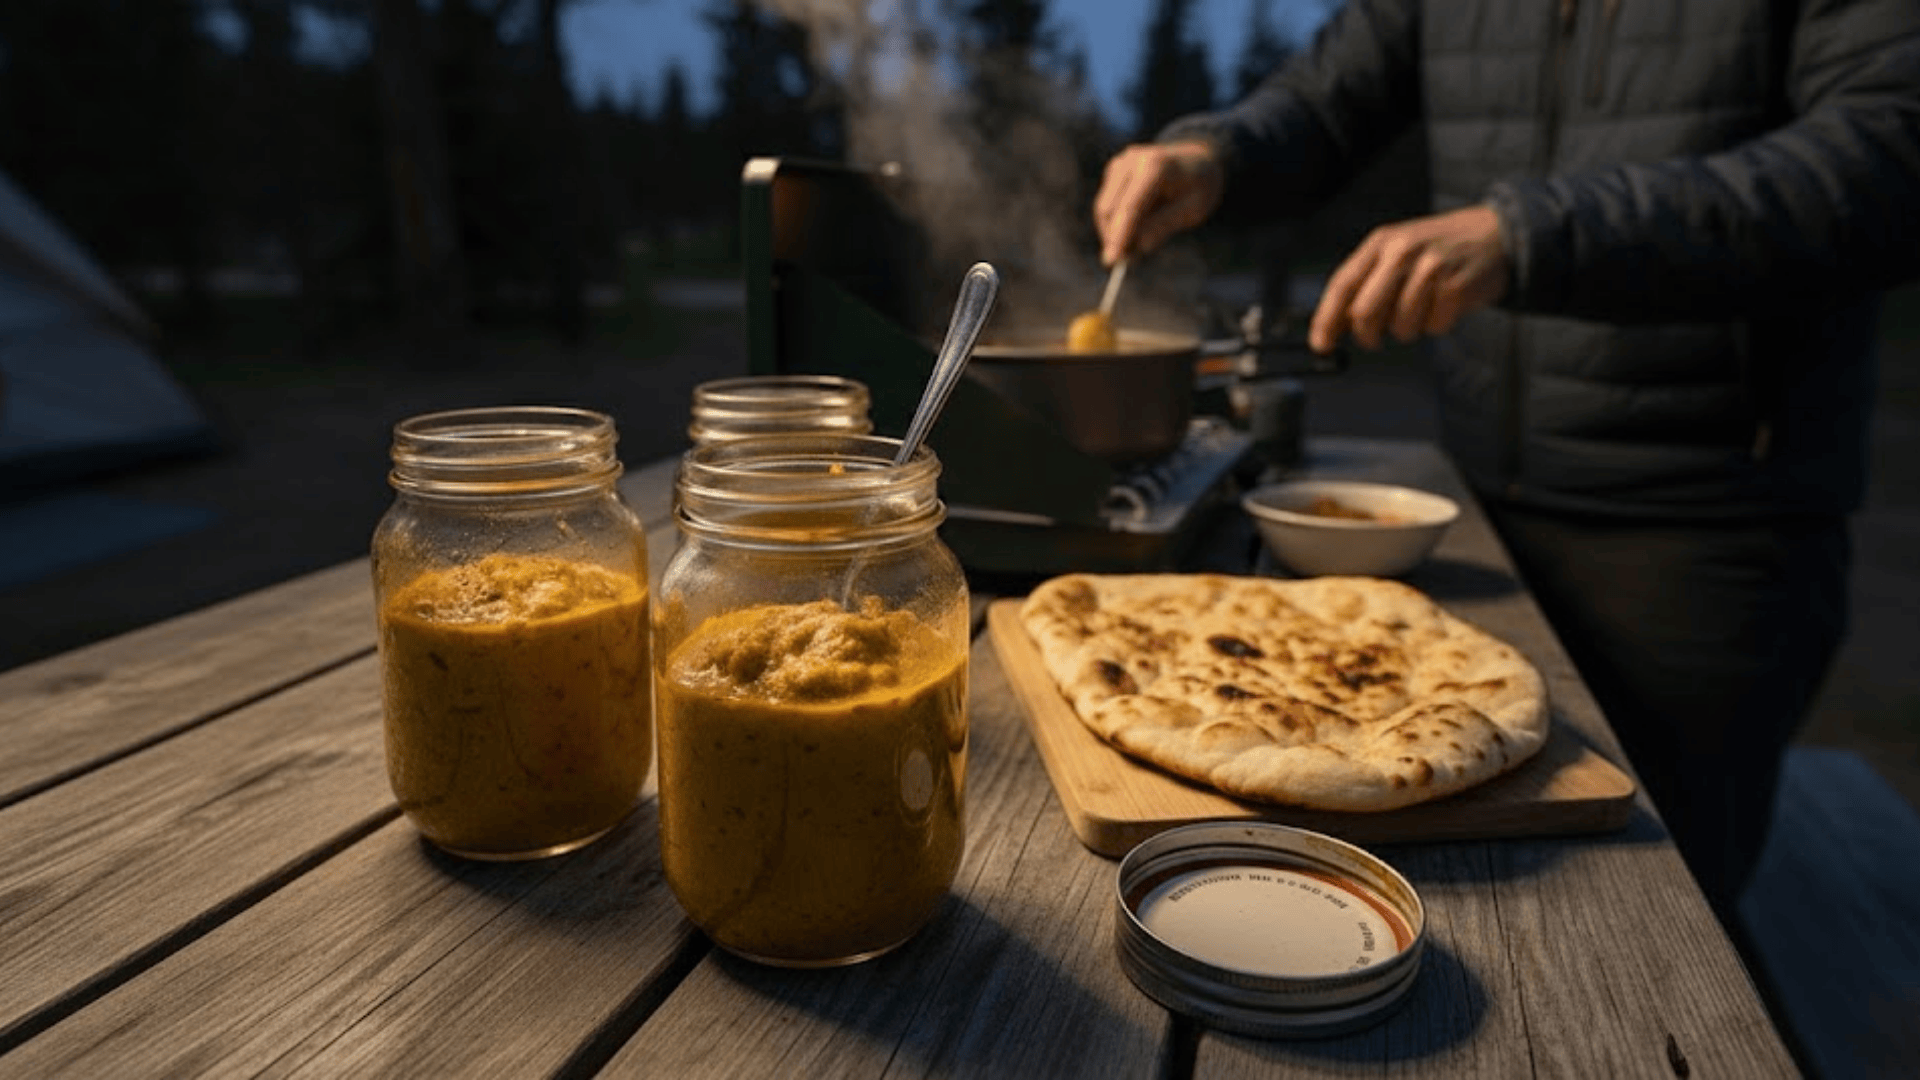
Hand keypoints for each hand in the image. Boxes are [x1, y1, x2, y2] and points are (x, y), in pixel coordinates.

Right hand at [1093, 141, 1225, 266]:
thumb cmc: (1199, 187)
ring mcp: (1121, 164)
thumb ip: (1165, 224)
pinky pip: (1107, 205)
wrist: (1197, 160)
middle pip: (1109, 208)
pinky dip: (1115, 223)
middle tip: (1127, 262)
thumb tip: (1140, 245)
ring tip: (1133, 251)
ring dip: (1113, 233)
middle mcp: (1132, 161)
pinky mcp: (1114, 171)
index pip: (1130, 207)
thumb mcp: (1193, 209)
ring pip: (1104, 209)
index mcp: (1156, 166)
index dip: (1120, 235)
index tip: (1113, 261)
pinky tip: (1132, 233)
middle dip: (1114, 238)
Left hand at [1308, 204, 1509, 352]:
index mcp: (1382, 242)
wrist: (1496, 235)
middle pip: (1365, 313)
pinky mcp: (1457, 287)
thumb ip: (1366, 283)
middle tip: (1375, 339)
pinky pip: (1433, 328)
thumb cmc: (1437, 250)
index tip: (1320, 345)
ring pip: (1400, 327)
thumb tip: (1335, 327)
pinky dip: (1436, 324)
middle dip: (1367, 336)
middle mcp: (1403, 251)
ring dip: (1408, 329)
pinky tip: (1446, 303)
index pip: (1342, 284)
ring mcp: (1431, 268)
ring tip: (1423, 306)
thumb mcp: (1397, 252)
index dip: (1326, 320)